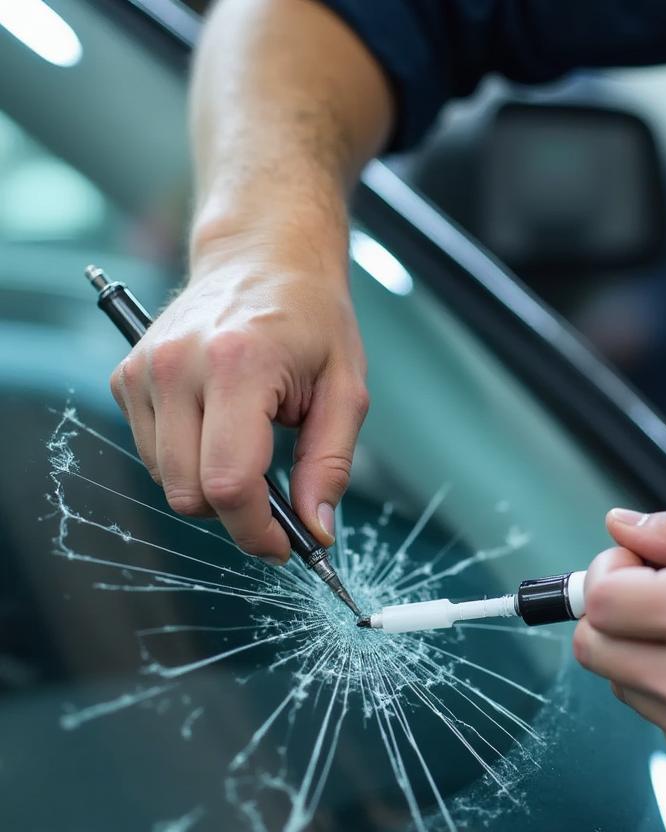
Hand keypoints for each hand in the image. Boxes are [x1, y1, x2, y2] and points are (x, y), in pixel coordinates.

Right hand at [110, 234, 367, 562]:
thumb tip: (317, 530)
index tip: (285, 546)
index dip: (258, 531)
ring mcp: (144, 369)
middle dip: (237, 514)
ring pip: (167, 481)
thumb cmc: (311, 318)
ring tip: (252, 447)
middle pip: (190, 493)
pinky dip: (188, 460)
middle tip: (276, 502)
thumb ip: (330, 465)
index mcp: (239, 364)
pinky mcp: (126, 376)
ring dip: (211, 485)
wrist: (262, 258)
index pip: (229, 482)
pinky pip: (151, 454)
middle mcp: (178, 366)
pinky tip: (220, 428)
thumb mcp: (346, 390)